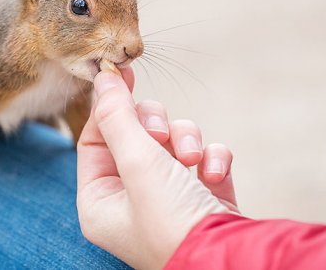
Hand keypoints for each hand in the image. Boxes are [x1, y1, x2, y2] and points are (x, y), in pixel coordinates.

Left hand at [77, 68, 238, 269]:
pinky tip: (214, 174)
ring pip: (172, 139)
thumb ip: (118, 117)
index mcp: (101, 199)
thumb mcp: (138, 163)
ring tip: (191, 161)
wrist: (232, 258)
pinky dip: (211, 158)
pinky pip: (203, 155)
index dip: (108, 105)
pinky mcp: (203, 193)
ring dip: (186, 140)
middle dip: (154, 126)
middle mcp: (131, 198)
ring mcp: (168, 196)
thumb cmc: (174, 221)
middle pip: (134, 132)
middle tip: (160, 136)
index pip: (94, 138)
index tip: (121, 73)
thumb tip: (103, 77)